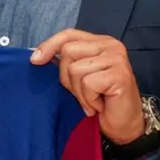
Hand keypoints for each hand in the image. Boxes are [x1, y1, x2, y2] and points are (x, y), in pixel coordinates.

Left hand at [30, 29, 144, 144]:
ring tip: (92, 100)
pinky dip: (89, 99)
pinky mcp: (120, 75)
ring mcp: (117, 59)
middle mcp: (110, 46)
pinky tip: (99, 105)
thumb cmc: (101, 101)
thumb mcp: (80, 77)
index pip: (69, 34)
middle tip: (81, 93)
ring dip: (79, 92)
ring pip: (76, 70)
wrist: (124, 125)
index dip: (49, 45)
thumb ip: (66, 62)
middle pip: (68, 51)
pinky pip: (88, 84)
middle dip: (67, 77)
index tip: (34, 60)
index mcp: (100, 42)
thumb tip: (36, 56)